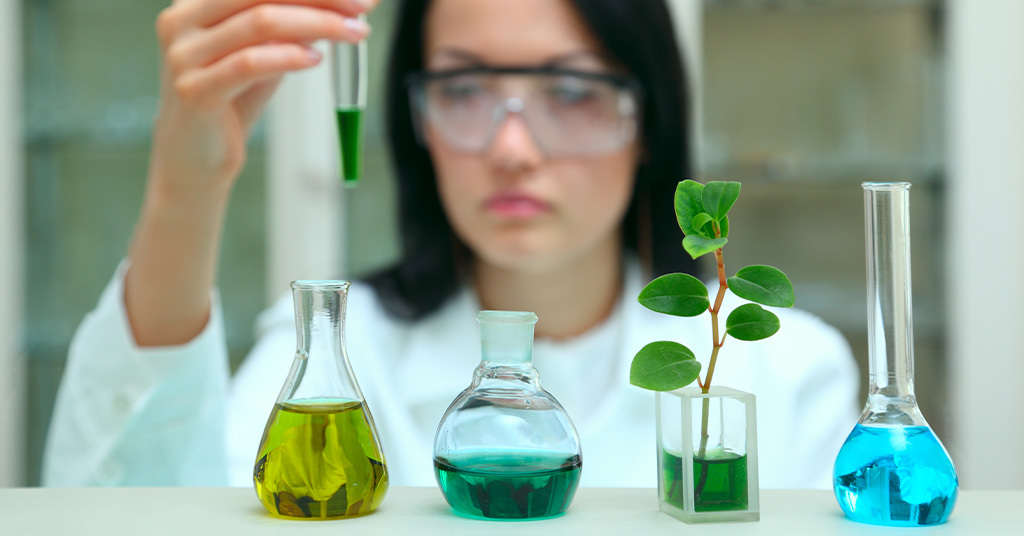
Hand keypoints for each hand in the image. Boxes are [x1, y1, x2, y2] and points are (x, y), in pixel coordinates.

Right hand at [124, 1, 376, 346]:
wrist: (196, 158)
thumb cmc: (232, 100)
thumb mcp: (267, 52)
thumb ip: (294, 25)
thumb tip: (346, 4)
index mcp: (195, 2)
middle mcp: (180, 21)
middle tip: (363, 6)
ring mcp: (183, 56)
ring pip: (259, 22)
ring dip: (317, 24)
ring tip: (352, 33)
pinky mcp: (193, 91)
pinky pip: (249, 64)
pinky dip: (288, 56)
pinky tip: (315, 58)